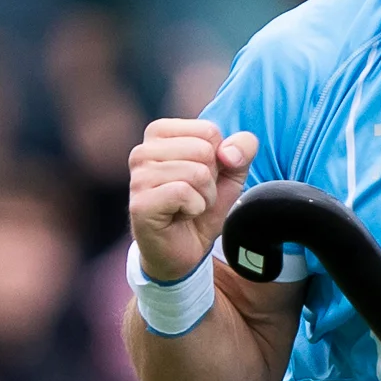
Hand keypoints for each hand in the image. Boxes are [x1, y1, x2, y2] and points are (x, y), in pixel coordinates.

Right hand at [126, 119, 257, 284]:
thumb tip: (229, 152)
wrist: (184, 249)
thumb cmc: (202, 206)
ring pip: (196, 173)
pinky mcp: (140, 202)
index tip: (201, 177)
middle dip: (211, 179)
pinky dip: (194, 208)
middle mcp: (142, 151)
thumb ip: (242, 149)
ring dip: (204, 197)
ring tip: (188, 206)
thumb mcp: (231, 173)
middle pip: (203, 150)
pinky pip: (184, 193)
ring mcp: (138, 176)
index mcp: (160, 134)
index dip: (218, 159)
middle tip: (194, 195)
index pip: (208, 131)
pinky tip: (180, 215)